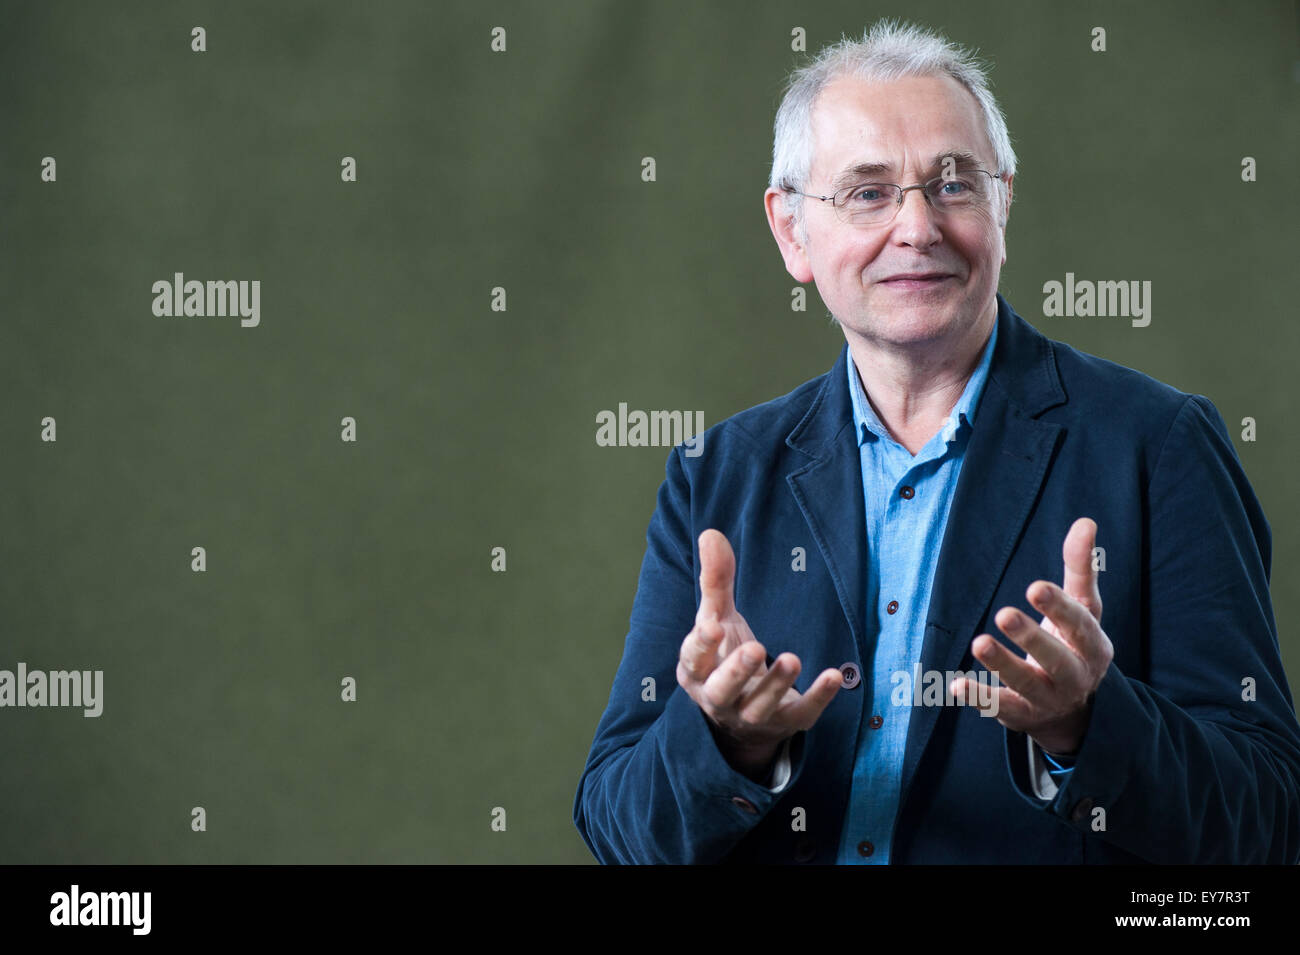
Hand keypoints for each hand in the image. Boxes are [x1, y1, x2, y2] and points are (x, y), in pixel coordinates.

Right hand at [677, 529, 842, 778]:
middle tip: (753, 648)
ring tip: (792, 658)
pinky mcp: (786, 723)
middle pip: (723, 691)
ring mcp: (752, 715)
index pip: (693, 661)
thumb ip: (716, 581)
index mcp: (697, 672)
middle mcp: (719, 699)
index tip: (712, 627)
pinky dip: (817, 698)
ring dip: (776, 684)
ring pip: (760, 706)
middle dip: (736, 672)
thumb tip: (711, 533)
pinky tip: (834, 676)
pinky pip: (802, 714)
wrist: (741, 716)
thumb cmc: (724, 657)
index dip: (700, 646)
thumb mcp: (718, 619)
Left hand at [950, 517, 1112, 755]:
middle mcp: (1075, 677)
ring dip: (1002, 665)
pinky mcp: (1021, 716)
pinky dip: (979, 698)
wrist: (1076, 711)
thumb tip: (1085, 522)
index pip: (1080, 626)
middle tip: (1004, 614)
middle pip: (1056, 659)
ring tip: (978, 643)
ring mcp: (1048, 700)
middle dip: (1032, 638)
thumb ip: (1081, 568)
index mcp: (1093, 646)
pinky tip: (955, 685)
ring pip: (1026, 685)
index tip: (1036, 587)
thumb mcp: (1083, 608)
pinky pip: (999, 709)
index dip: (1060, 608)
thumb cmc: (1074, 644)